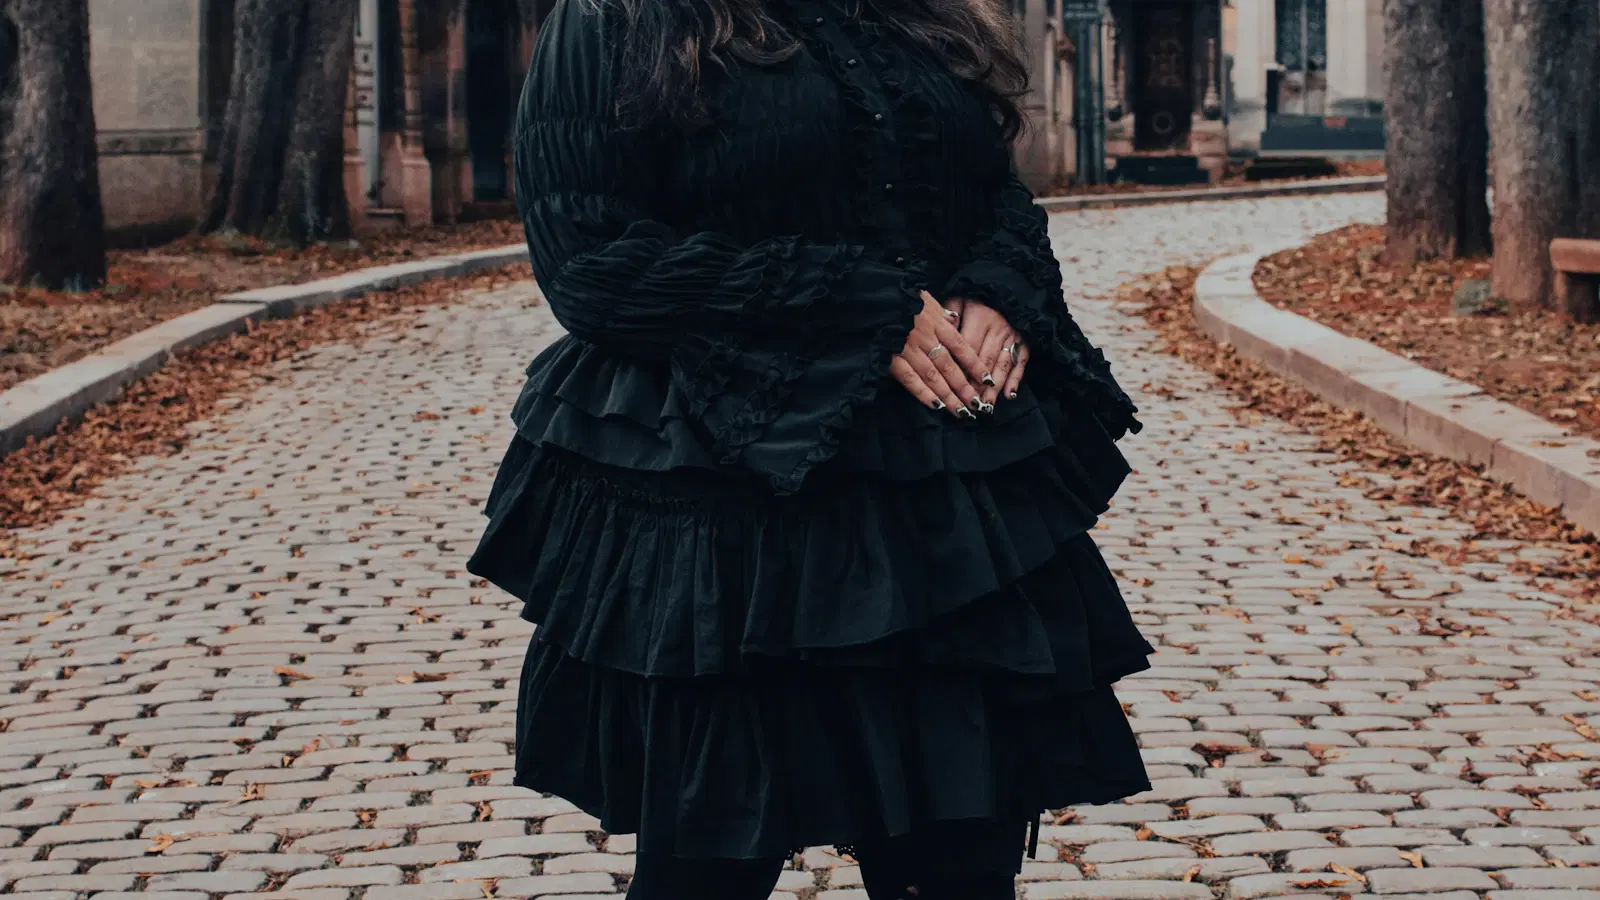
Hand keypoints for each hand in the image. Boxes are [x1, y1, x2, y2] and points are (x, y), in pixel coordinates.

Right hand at [889, 291, 986, 418]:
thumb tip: (955, 320)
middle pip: (949, 367)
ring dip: (948, 396)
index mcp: (937, 323)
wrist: (876, 298)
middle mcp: (926, 338)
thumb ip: (942, 313)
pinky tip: (935, 406)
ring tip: (960, 411)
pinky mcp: (892, 357)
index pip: (961, 348)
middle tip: (977, 405)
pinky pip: (909, 379)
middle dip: (964, 388)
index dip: (975, 365)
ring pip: (933, 376)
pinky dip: (923, 393)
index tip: (987, 380)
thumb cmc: (902, 298)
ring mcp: (909, 349)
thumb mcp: (927, 298)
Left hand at [951, 297, 1028, 406]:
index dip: (962, 368)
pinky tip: (1010, 395)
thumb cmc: (977, 297)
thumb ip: (950, 313)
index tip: (954, 388)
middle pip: (986, 361)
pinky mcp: (1024, 341)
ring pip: (1002, 365)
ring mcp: (1012, 336)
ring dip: (995, 388)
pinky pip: (1020, 362)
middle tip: (970, 405)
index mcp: (980, 318)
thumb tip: (945, 329)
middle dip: (977, 385)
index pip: (969, 348)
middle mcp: (998, 329)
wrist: (1006, 288)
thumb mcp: (960, 298)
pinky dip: (1015, 379)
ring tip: (987, 406)